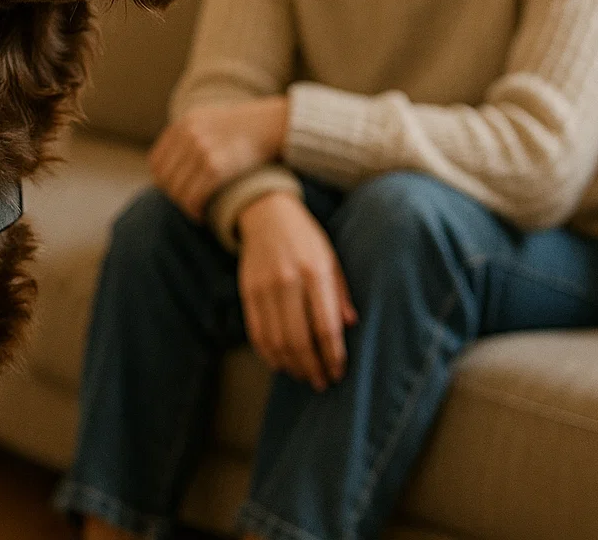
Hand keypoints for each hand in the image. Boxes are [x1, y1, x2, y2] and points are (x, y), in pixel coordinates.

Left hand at [149, 96, 288, 220]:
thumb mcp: (209, 121)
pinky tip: (202, 215)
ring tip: (195, 212)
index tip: (176, 192)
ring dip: (185, 206)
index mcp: (183, 124)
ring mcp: (200, 150)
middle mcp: (188, 135)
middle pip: (165, 179)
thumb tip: (172, 163)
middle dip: (174, 197)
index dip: (163, 182)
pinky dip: (194, 210)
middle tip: (188, 205)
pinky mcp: (216, 166)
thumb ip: (189, 137)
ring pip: (177, 191)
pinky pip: (193, 196)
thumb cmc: (245, 129)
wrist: (273, 125)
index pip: (156, 163)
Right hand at [236, 190, 357, 391]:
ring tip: (304, 375)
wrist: (266, 214)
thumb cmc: (306, 238)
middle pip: (299, 339)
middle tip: (321, 382)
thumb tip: (350, 326)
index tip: (338, 372)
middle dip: (312, 367)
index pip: (325, 325)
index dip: (332, 355)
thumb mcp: (331, 257)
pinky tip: (281, 363)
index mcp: (315, 272)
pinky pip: (257, 332)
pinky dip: (268, 353)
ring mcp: (264, 288)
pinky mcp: (248, 292)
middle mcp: (288, 281)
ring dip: (291, 365)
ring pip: (276, 341)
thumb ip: (340, 292)